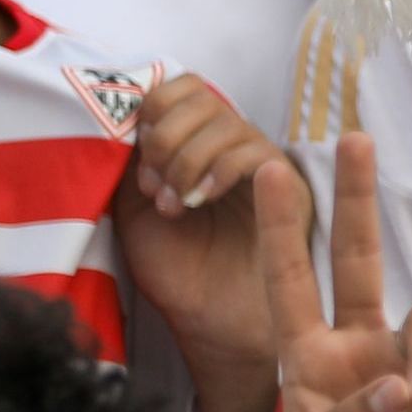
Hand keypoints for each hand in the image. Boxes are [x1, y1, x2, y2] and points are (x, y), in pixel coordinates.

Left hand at [111, 73, 297, 411]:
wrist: (212, 323)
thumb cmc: (177, 272)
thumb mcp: (134, 210)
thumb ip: (131, 163)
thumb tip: (121, 117)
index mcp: (194, 144)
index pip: (178, 88)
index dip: (151, 111)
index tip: (137, 161)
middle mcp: (230, 145)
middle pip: (198, 94)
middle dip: (165, 138)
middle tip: (156, 189)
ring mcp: (262, 164)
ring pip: (224, 120)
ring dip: (187, 159)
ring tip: (175, 205)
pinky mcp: (290, 188)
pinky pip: (254, 153)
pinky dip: (218, 169)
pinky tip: (200, 201)